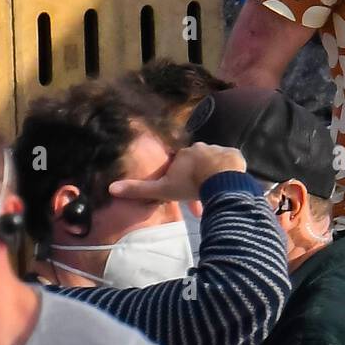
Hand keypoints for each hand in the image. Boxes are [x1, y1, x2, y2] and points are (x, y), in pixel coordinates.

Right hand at [108, 143, 247, 201]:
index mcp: (183, 154)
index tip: (184, 194)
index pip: (178, 166)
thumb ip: (139, 189)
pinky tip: (230, 185)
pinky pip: (230, 162)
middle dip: (198, 179)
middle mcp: (200, 147)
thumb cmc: (189, 183)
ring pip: (214, 163)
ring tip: (216, 194)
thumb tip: (110, 188)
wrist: (221, 180)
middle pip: (197, 165)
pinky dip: (229, 172)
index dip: (180, 180)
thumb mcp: (163, 189)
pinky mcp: (234, 155)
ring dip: (213, 176)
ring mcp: (218, 149)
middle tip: (202, 197)